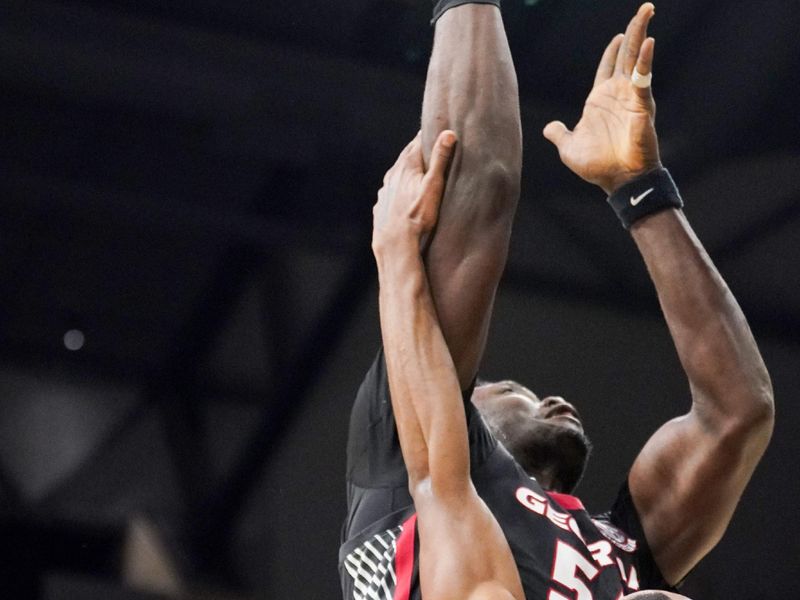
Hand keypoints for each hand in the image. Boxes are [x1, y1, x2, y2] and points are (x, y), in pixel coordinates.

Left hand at [372, 130, 456, 253]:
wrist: (395, 243)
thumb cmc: (418, 215)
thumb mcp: (433, 186)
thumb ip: (440, 159)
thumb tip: (448, 133)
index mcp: (406, 166)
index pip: (416, 143)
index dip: (425, 136)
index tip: (433, 130)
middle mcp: (392, 175)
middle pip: (405, 157)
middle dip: (415, 150)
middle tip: (425, 143)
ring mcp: (385, 191)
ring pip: (396, 173)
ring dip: (405, 168)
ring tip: (415, 168)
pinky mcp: (381, 205)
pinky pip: (390, 190)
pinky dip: (397, 186)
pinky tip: (401, 192)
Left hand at [543, 3, 660, 194]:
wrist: (616, 181)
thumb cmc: (597, 166)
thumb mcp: (569, 148)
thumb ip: (559, 134)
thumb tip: (549, 128)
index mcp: (601, 99)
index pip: (609, 66)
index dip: (613, 49)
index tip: (620, 33)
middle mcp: (619, 94)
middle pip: (627, 54)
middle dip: (635, 30)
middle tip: (645, 8)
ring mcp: (632, 98)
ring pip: (637, 59)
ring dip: (642, 34)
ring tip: (647, 11)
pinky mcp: (641, 106)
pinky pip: (644, 79)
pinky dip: (646, 60)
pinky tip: (648, 43)